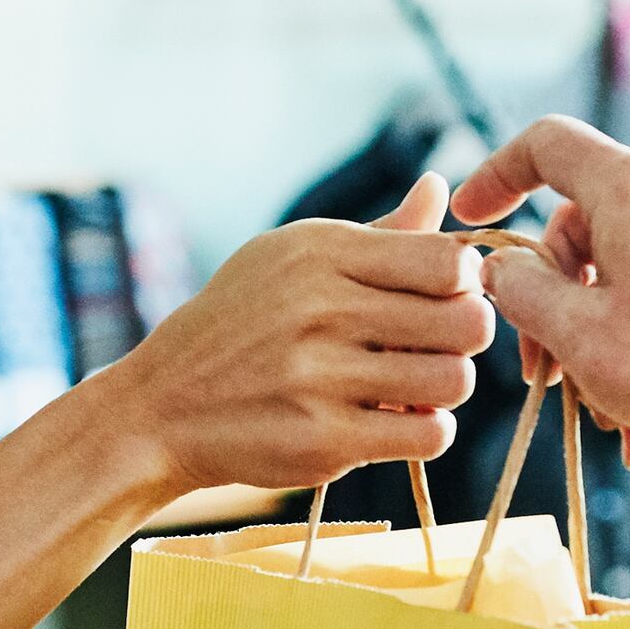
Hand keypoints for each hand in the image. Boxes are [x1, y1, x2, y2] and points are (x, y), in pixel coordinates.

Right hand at [99, 177, 495, 496]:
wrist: (162, 406)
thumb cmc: (239, 324)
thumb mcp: (292, 260)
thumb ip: (378, 236)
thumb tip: (438, 187)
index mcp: (319, 253)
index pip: (447, 262)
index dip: (467, 283)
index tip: (448, 298)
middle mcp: (319, 309)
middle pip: (464, 321)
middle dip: (467, 336)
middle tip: (441, 345)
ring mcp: (319, 378)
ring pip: (454, 381)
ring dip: (447, 387)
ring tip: (417, 385)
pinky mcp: (321, 441)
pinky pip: (427, 436)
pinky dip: (427, 431)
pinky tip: (399, 421)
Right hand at [447, 121, 629, 468]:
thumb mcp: (575, 333)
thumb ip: (521, 289)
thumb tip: (502, 269)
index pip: (546, 144)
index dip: (497, 176)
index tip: (472, 221)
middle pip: (581, 225)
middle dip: (553, 303)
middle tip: (541, 375)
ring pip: (621, 268)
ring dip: (597, 339)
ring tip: (601, 418)